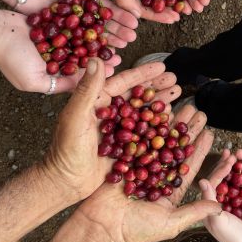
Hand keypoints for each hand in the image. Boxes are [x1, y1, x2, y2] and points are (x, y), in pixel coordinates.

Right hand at [0, 10, 120, 92]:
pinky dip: (97, 8)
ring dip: (109, 24)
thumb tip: (86, 89)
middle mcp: (64, 47)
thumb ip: (61, 85)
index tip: (118, 61)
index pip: (87, 67)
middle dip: (111, 42)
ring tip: (127, 23)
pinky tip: (110, 7)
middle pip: (94, 44)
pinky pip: (82, 10)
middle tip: (129, 39)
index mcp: (60, 65)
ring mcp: (63, 28)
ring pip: (93, 26)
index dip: (103, 65)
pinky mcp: (60, 11)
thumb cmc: (10, 57)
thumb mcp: (36, 80)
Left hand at [14, 0, 137, 48]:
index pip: (109, 11)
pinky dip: (90, 49)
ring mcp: (72, 28)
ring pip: (94, 37)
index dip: (122, 16)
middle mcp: (82, 16)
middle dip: (120, 31)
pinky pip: (78, 44)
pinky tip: (102, 52)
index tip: (134, 23)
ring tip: (123, 46)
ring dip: (110, 41)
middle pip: (104, 26)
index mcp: (88, 1)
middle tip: (133, 38)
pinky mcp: (61, 37)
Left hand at [44, 58, 180, 201]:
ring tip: (176, 94)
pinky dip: (158, 126)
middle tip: (174, 79)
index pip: (123, 83)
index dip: (143, 74)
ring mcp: (119, 131)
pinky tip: (171, 120)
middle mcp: (110, 114)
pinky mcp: (125, 147)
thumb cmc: (65, 149)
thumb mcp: (76, 116)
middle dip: (156, 87)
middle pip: (137, 96)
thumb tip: (95, 59)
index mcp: (97, 102)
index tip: (161, 66)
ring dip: (160, 103)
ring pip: (144, 112)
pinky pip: (145, 133)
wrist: (66, 182)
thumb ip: (87, 88)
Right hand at [78, 105, 220, 241]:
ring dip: (170, 123)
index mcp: (169, 190)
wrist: (101, 229)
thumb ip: (195, 211)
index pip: (188, 166)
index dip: (199, 150)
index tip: (210, 133)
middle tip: (199, 113)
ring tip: (182, 106)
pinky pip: (138, 140)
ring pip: (158, 140)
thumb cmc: (136, 231)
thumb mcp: (170, 223)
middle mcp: (156, 176)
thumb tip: (221, 205)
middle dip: (188, 131)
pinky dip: (147, 125)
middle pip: (175, 148)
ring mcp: (140, 166)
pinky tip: (157, 112)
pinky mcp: (124, 160)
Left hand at [199, 150, 241, 241]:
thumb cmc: (231, 239)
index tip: (231, 158)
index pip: (213, 181)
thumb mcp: (218, 221)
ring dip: (235, 167)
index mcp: (207, 204)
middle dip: (227, 163)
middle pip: (220, 177)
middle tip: (234, 151)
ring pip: (229, 179)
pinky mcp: (236, 204)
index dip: (221, 168)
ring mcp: (226, 202)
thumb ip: (208, 202)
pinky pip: (239, 186)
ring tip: (240, 155)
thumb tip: (202, 180)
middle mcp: (215, 201)